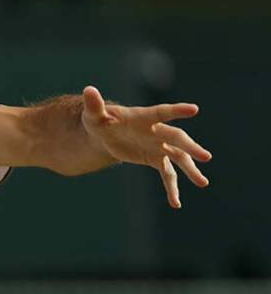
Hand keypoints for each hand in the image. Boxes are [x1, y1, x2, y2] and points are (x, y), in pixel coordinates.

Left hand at [82, 85, 211, 207]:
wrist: (104, 135)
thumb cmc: (100, 120)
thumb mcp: (94, 115)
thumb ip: (94, 105)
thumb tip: (88, 90)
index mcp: (144, 117)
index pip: (162, 112)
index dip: (176, 110)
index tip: (194, 109)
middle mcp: (156, 131)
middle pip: (177, 138)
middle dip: (190, 147)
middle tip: (205, 157)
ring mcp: (158, 146)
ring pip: (179, 158)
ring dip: (191, 169)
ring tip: (203, 183)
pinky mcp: (155, 159)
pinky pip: (167, 175)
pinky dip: (172, 188)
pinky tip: (175, 203)